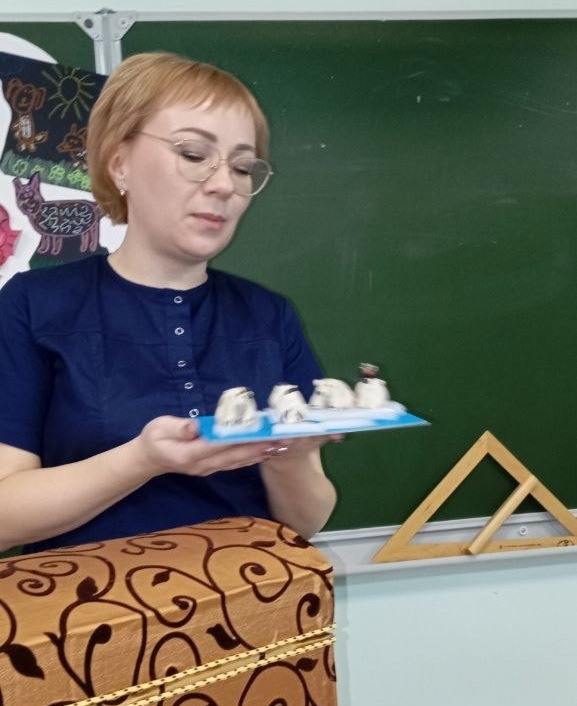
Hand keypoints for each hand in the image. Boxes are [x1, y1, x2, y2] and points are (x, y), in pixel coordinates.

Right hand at [134, 415, 282, 477]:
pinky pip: (234, 464)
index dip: (240, 439)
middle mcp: (203, 464)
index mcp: (190, 453)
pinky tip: (265, 453)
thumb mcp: (159, 428)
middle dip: (258, 448)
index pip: (219, 445)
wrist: (149, 459)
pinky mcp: (212, 468)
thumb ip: (178, 427)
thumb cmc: (154, 438)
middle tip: (280, 440)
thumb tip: (195, 426)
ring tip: (280, 446)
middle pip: (234, 456)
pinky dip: (251, 458)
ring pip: (237, 462)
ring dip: (259, 454)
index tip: (258, 433)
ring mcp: (208, 468)